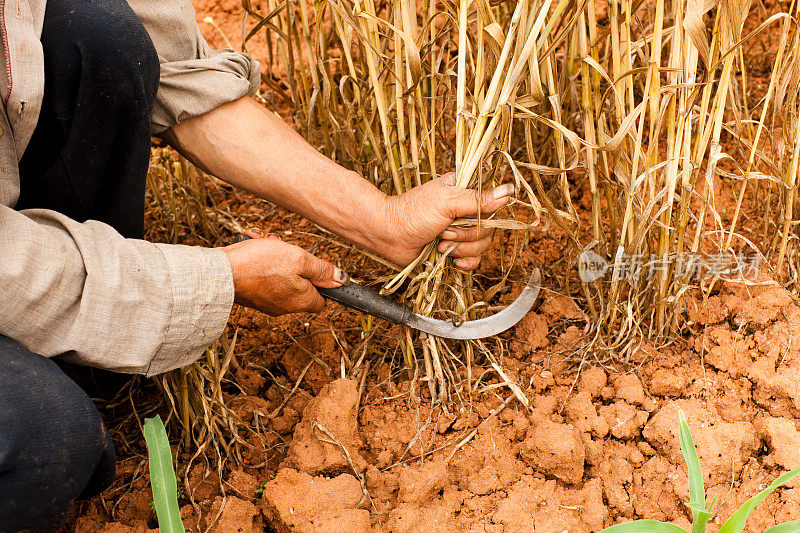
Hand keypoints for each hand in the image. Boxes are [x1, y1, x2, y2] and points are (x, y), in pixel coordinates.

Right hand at [222, 229, 347, 314]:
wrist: (220, 272)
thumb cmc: (259, 264)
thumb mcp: (299, 259)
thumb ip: (321, 270)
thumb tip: (341, 280)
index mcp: (301, 301)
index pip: (323, 299)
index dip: (322, 281)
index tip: (314, 266)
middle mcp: (285, 307)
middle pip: (301, 285)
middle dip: (296, 264)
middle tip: (286, 249)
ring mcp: (267, 303)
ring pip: (282, 278)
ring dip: (278, 259)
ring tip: (267, 245)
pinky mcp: (253, 296)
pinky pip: (265, 278)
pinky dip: (263, 263)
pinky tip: (255, 250)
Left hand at [379, 173, 513, 269]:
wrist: (389, 236)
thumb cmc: (413, 213)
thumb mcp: (446, 201)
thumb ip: (477, 199)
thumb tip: (508, 191)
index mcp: (465, 192)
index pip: (493, 204)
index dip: (484, 215)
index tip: (465, 216)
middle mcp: (466, 211)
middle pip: (489, 228)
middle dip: (467, 235)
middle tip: (444, 231)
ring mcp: (461, 232)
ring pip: (483, 245)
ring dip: (462, 248)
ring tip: (440, 243)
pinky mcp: (455, 251)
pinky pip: (475, 260)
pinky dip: (466, 262)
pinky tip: (452, 260)